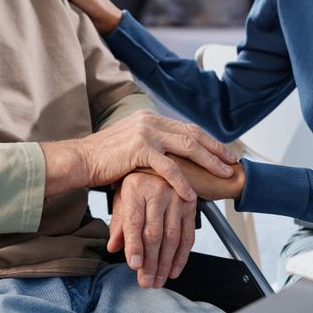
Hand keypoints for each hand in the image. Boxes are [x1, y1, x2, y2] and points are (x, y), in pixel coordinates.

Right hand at [41, 110, 236, 201]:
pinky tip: (192, 194)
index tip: (223, 151)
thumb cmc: (103, 160)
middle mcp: (150, 121)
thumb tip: (168, 155)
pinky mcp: (139, 149)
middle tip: (233, 161)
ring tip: (223, 174)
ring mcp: (146, 133)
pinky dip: (182, 181)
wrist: (79, 161)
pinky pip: (168, 167)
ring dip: (209, 162)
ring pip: (187, 147)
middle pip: (193, 134)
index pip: (186, 127)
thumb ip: (150, 145)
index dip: (208, 140)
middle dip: (216, 148)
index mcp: (150, 118)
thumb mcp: (130, 145)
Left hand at [108, 172, 195, 287]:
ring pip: (172, 237)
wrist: (159, 161)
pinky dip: (182, 256)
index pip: (134, 222)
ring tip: (158, 281)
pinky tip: (174, 270)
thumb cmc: (137, 183)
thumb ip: (118, 223)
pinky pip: (188, 235)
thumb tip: (113, 248)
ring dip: (165, 263)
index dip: (134, 245)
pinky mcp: (191, 205)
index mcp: (136, 189)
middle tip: (146, 282)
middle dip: (150, 262)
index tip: (134, 266)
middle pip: (154, 233)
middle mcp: (158, 191)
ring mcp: (177, 197)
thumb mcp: (122, 198)